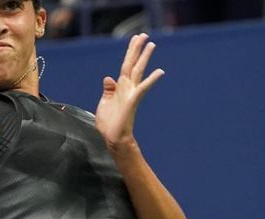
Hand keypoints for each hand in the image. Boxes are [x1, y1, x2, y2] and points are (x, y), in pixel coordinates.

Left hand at [95, 33, 163, 152]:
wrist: (113, 138)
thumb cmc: (108, 124)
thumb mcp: (104, 103)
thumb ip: (108, 91)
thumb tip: (108, 78)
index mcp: (119, 88)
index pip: (125, 65)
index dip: (129, 52)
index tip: (134, 40)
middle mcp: (127, 88)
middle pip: (132, 64)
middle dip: (137, 49)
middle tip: (144, 35)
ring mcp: (131, 93)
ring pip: (138, 71)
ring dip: (144, 58)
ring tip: (151, 44)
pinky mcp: (132, 101)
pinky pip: (143, 88)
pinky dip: (151, 79)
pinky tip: (160, 71)